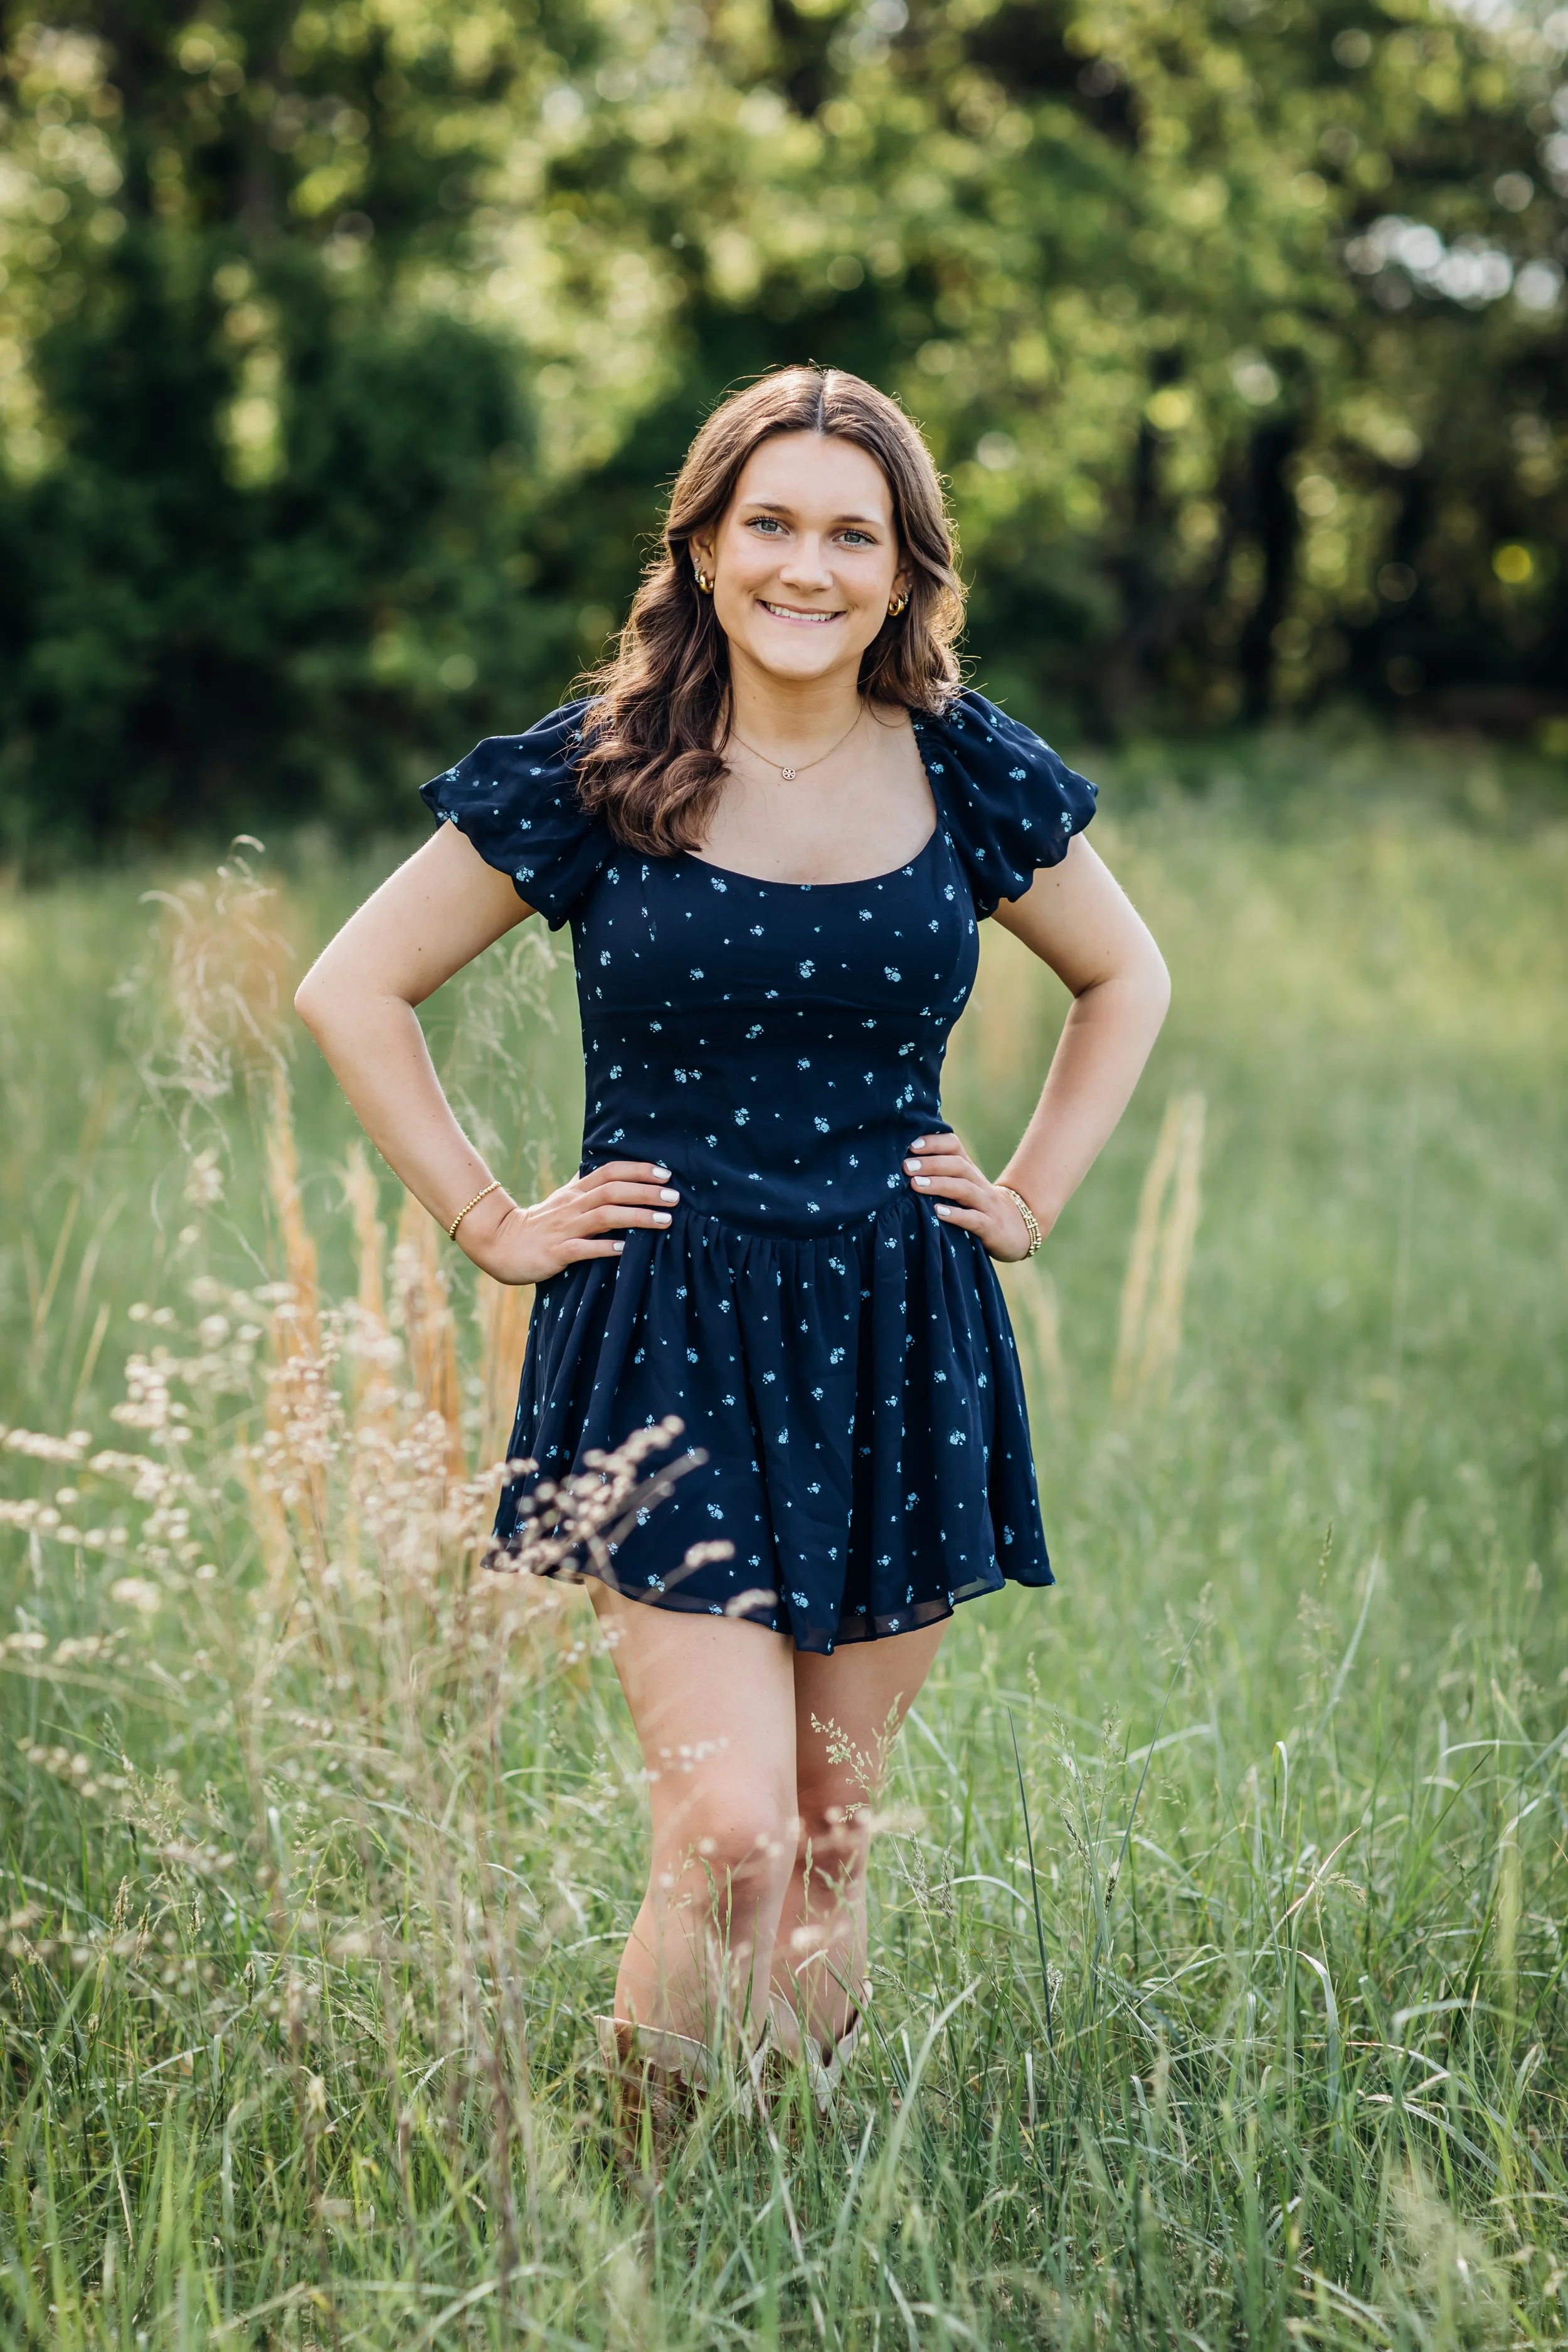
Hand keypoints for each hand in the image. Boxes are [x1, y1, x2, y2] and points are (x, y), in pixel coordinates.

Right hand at [459, 1161, 680, 1283]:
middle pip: (614, 1191)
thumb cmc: (539, 1223)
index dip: (638, 1170)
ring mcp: (565, 1228)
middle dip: (647, 1192)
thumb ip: (586, 1186)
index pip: (610, 1171)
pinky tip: (628, 1249)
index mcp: (576, 1191)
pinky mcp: (557, 1252)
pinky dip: (607, 1247)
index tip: (665, 1173)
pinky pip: (585, 1249)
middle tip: (675, 1196)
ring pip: (605, 1216)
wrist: (501, 1244)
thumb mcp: (563, 1199)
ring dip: (637, 1216)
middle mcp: (573, 1205)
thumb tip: (611, 1170)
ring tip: (665, 1220)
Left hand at [904, 1134, 1040, 1262]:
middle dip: (931, 1164)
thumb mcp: (962, 1186)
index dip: (935, 1142)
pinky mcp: (990, 1227)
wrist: (1017, 1229)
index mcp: (968, 1170)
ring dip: (939, 1185)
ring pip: (964, 1189)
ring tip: (915, 1185)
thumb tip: (902, 1163)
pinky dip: (955, 1215)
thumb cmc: (977, 1206)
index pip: (954, 1146)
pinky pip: (973, 1219)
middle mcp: (978, 1182)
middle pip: (957, 1165)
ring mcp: (986, 1204)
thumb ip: (940, 1174)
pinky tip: (937, 1212)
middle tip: (906, 1166)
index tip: (911, 1144)